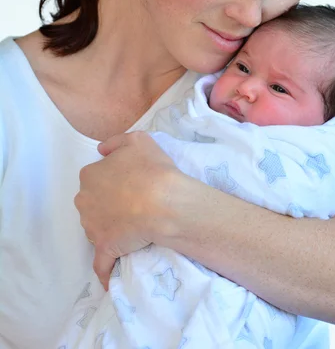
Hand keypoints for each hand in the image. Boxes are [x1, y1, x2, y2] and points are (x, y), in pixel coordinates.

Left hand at [74, 131, 179, 289]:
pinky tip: (110, 278)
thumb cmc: (152, 169)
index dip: (112, 181)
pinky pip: (101, 264)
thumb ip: (116, 142)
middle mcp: (84, 200)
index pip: (95, 178)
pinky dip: (105, 271)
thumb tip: (101, 150)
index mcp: (90, 175)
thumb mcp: (138, 140)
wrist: (163, 202)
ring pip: (96, 229)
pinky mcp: (104, 248)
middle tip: (131, 206)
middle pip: (92, 203)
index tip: (129, 185)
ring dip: (108, 230)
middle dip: (106, 205)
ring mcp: (92, 226)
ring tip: (131, 230)